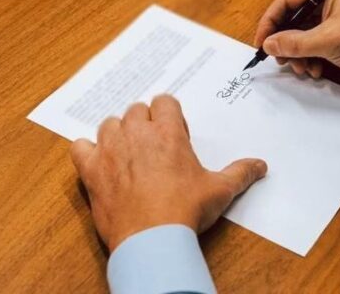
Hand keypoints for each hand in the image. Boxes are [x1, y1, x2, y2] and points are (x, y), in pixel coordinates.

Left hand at [69, 94, 266, 251]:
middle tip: (155, 147)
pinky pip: (79, 147)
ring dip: (118, 133)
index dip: (169, 115)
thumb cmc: (185, 211)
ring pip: (109, 124)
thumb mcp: (220, 190)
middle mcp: (136, 133)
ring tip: (129, 154)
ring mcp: (110, 150)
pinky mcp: (91, 170)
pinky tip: (99, 163)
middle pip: (135, 109)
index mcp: (167, 131)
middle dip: (145, 123)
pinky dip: (87, 151)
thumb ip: (240, 173)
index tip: (176, 135)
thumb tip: (260, 166)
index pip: (164, 101)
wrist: (152, 239)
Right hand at [254, 0, 339, 80]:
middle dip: (284, 43)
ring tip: (302, 69)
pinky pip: (310, 49)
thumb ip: (296, 42)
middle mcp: (326, 3)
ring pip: (299, 38)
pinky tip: (315, 71)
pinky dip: (308, 61)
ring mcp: (330, 22)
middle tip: (281, 60)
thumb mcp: (329, 40)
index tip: (262, 41)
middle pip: (291, 20)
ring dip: (297, 56)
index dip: (270, 21)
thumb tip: (270, 44)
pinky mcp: (334, 40)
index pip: (286, 0)